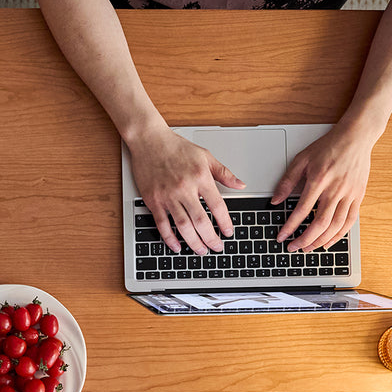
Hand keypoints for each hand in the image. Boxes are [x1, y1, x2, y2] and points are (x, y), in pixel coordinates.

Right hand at [128, 124, 245, 254]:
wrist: (150, 140)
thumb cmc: (177, 147)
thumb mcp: (205, 156)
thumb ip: (224, 173)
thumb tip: (241, 185)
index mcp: (200, 177)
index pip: (217, 206)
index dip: (225, 223)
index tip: (228, 233)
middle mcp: (185, 188)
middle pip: (201, 221)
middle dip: (211, 239)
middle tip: (217, 248)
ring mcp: (168, 196)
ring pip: (183, 225)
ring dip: (193, 242)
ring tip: (201, 251)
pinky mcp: (153, 200)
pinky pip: (162, 224)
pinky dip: (169, 238)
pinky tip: (177, 246)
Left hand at [271, 125, 374, 251]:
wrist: (356, 137)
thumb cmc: (329, 147)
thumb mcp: (302, 159)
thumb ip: (287, 181)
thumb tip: (275, 201)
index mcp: (319, 180)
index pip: (301, 210)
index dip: (290, 227)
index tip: (282, 237)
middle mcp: (335, 189)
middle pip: (320, 223)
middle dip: (305, 239)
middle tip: (294, 247)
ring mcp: (349, 194)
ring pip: (336, 225)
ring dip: (321, 240)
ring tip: (308, 248)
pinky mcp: (359, 196)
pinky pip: (350, 221)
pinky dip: (339, 235)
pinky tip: (329, 242)